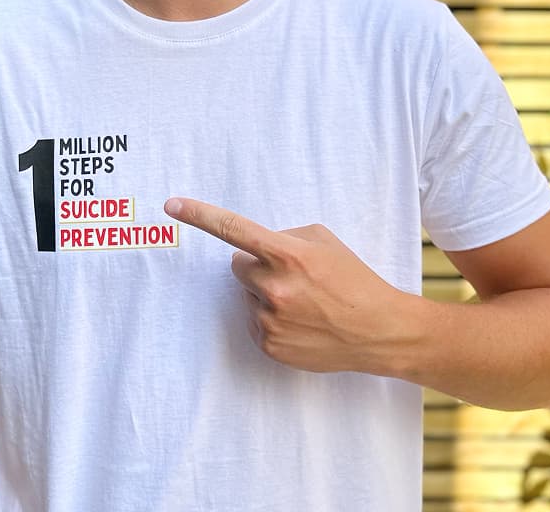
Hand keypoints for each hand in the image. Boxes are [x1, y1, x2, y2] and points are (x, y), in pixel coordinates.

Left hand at [164, 197, 414, 373]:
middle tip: (291, 275)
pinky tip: (300, 321)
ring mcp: (270, 319)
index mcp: (288, 254)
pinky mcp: (269, 345)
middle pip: (238, 266)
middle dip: (257, 266)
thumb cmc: (352, 278)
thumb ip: (284, 237)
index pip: (234, 229)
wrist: (377, 330)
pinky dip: (271, 318)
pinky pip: (254, 320)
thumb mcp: (323, 241)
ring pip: (247, 294)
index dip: (200, 215)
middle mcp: (274, 287)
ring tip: (303, 302)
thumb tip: (254, 247)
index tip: (172, 205)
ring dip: (265, 294)